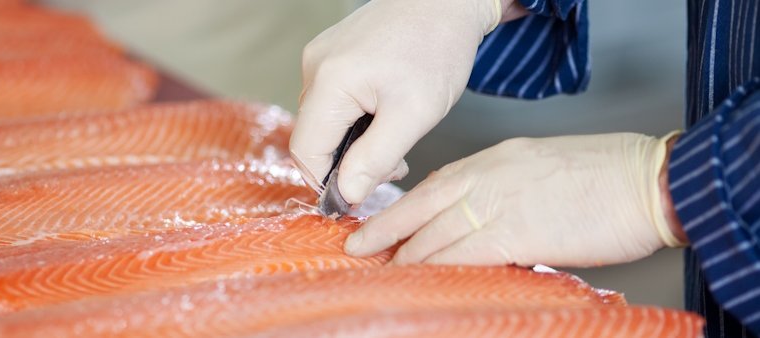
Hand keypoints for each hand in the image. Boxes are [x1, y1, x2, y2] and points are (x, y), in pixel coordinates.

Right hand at [291, 0, 508, 203]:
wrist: (447, 1)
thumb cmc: (437, 48)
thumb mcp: (414, 115)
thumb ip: (376, 158)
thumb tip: (346, 193)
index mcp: (329, 82)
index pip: (306, 152)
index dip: (328, 182)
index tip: (360, 195)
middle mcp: (313, 67)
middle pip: (314, 137)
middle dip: (348, 162)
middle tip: (392, 164)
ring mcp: (319, 58)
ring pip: (324, 121)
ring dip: (353, 141)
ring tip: (394, 136)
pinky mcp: (330, 53)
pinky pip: (331, 100)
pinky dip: (354, 117)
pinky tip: (385, 112)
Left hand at [344, 133, 685, 267]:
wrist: (650, 179)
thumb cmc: (611, 177)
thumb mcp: (544, 170)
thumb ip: (508, 193)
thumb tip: (488, 226)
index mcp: (495, 159)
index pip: (436, 185)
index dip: (405, 208)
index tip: (383, 224)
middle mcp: (487, 176)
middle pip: (422, 207)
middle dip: (386, 229)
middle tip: (357, 247)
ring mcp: (497, 202)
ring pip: (434, 234)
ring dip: (405, 256)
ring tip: (380, 272)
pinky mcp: (514, 232)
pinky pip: (462, 255)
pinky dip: (435, 269)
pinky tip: (418, 281)